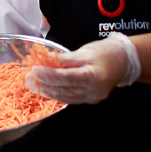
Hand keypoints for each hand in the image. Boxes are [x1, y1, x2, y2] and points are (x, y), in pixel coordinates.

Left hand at [25, 32, 140, 103]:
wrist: (123, 61)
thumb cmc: (105, 52)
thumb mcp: (85, 51)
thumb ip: (66, 59)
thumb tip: (46, 60)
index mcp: (95, 76)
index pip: (67, 77)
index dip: (49, 74)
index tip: (34, 70)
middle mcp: (94, 90)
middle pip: (63, 88)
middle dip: (43, 83)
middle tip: (27, 78)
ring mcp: (92, 98)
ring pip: (64, 96)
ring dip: (46, 90)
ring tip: (31, 84)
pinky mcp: (89, 100)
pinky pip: (69, 99)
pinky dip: (56, 93)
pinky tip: (45, 89)